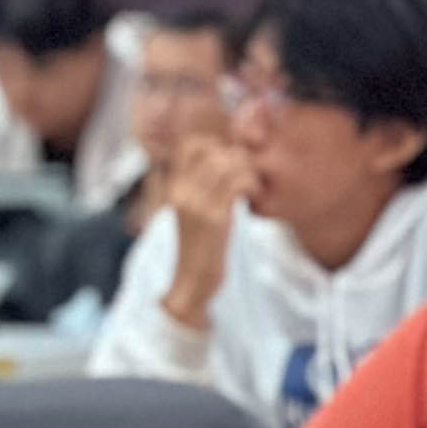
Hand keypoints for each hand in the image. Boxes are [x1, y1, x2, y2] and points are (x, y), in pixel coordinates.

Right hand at [160, 133, 254, 325]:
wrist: (191, 282)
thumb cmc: (199, 247)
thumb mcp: (193, 212)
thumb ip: (201, 187)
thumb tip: (227, 159)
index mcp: (174, 187)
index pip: (192, 145)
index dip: (217, 146)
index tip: (231, 165)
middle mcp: (181, 192)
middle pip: (216, 151)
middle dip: (240, 160)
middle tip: (248, 180)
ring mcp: (196, 205)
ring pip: (228, 165)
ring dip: (248, 173)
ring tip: (251, 190)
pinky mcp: (214, 219)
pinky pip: (237, 185)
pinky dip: (251, 187)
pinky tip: (252, 201)